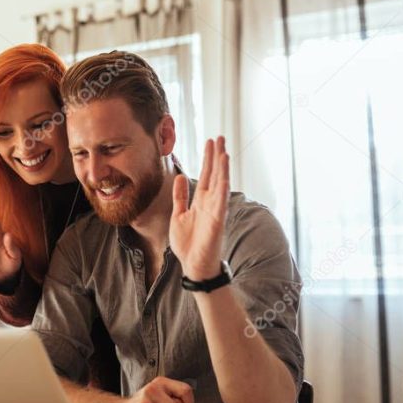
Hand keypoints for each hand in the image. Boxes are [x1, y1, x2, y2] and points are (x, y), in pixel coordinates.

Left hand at [170, 136, 229, 280]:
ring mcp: (215, 212)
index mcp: (201, 201)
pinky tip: (223, 177)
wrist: (194, 266)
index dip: (208, 158)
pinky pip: (220, 203)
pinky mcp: (216, 222)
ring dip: (222, 169)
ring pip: (220, 185)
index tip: (210, 141)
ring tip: (223, 151)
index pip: (207, 174)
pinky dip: (222, 190)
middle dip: (216, 156)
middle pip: (215, 174)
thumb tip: (180, 176)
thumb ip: (180, 197)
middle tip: (219, 137)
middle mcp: (210, 203)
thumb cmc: (188, 243)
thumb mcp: (179, 215)